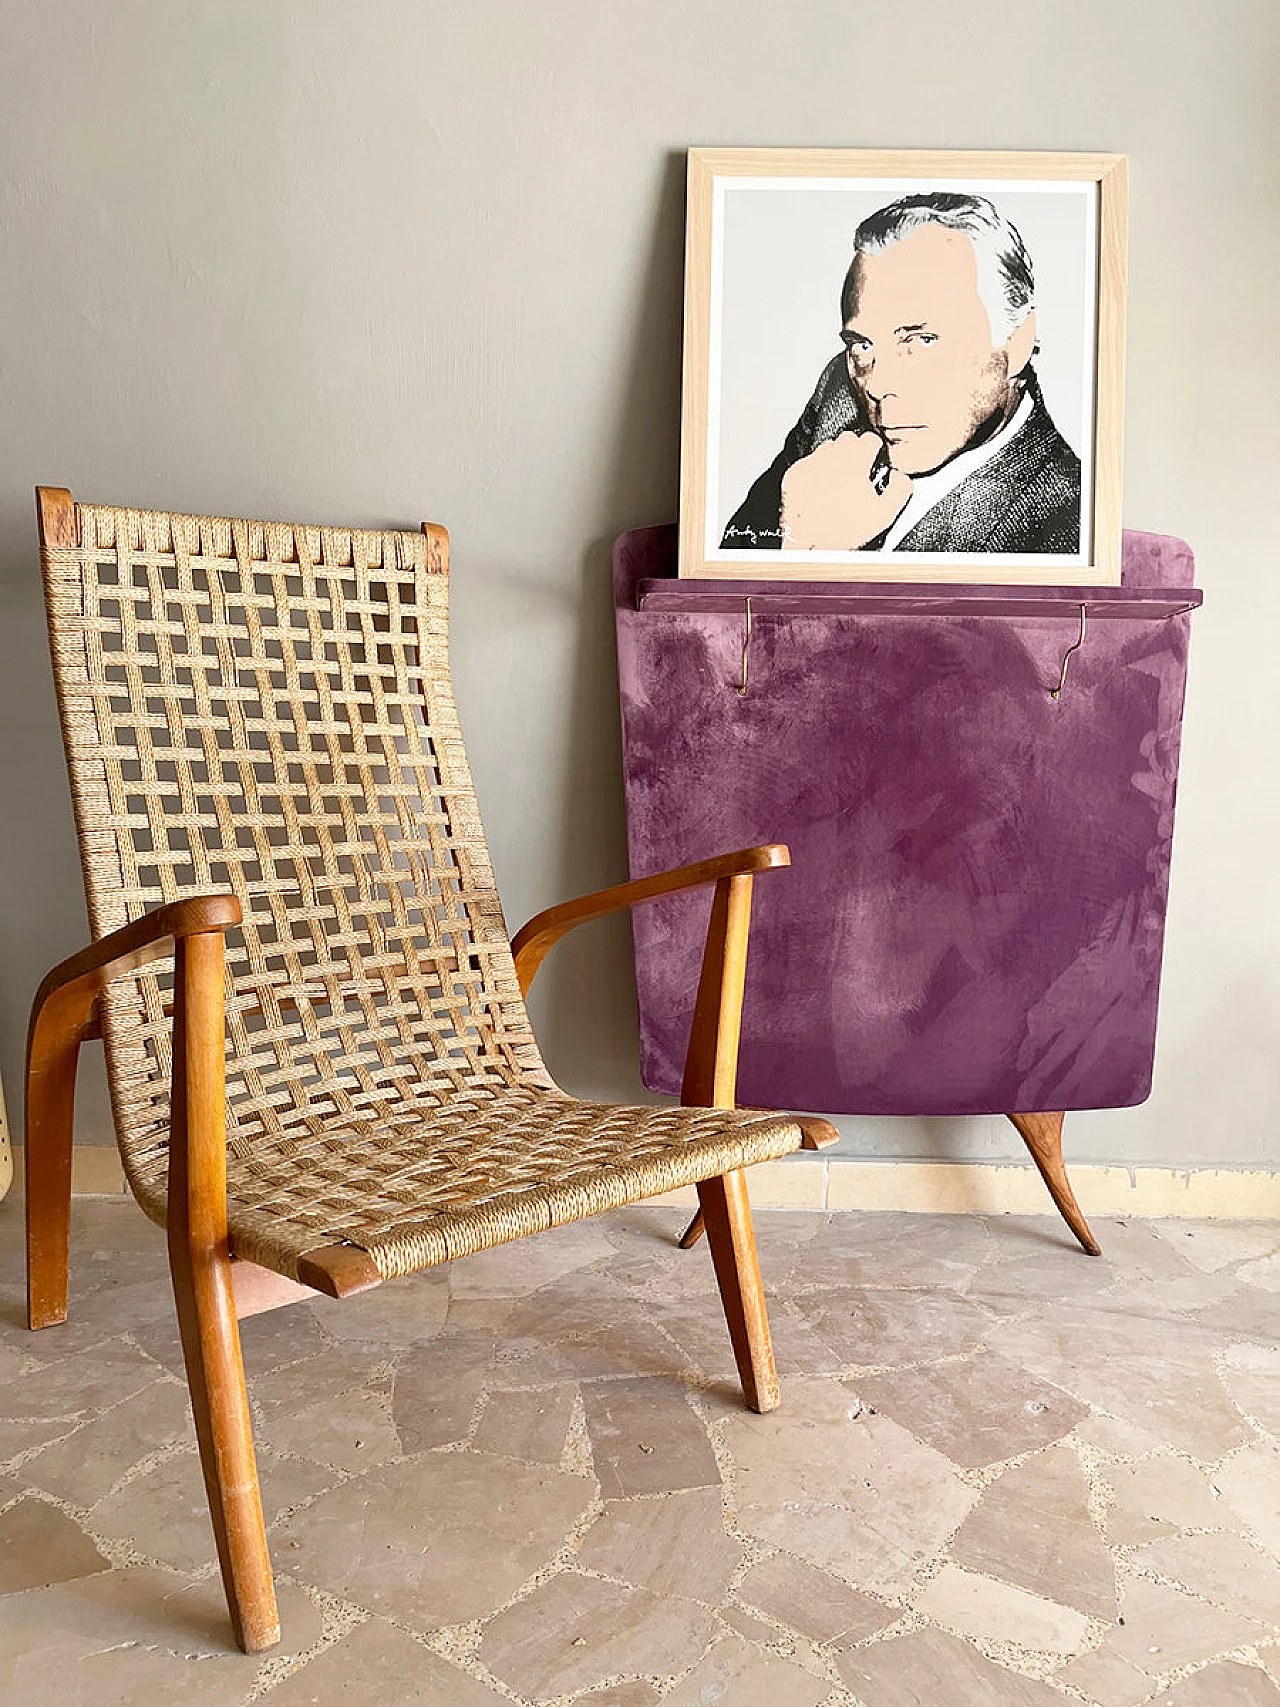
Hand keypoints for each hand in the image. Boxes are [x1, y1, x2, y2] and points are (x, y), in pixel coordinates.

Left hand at [780, 432, 910, 549]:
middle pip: (847, 438)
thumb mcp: (885, 514)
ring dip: (835, 458)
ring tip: (839, 481)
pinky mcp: (794, 474)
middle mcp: (830, 457)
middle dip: (855, 451)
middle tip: (858, 471)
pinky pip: (808, 463)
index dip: (875, 450)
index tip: (874, 459)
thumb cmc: (844, 532)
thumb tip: (900, 476)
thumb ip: (899, 489)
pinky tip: (820, 489)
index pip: (869, 438)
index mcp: (854, 461)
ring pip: (826, 448)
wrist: (811, 546)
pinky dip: (815, 471)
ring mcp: (809, 464)